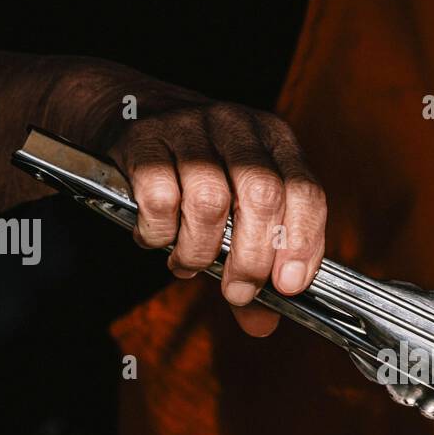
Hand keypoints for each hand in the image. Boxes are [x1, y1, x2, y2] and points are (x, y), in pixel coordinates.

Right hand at [106, 98, 326, 336]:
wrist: (127, 109)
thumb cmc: (194, 171)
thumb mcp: (234, 208)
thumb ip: (253, 265)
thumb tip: (261, 325)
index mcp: (275, 141)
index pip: (306, 191)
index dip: (303, 243)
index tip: (288, 287)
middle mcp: (238, 127)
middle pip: (262, 195)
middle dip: (252, 257)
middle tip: (237, 291)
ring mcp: (191, 126)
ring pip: (209, 200)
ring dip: (199, 250)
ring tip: (187, 263)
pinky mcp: (145, 138)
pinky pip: (159, 197)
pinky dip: (159, 233)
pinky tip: (157, 238)